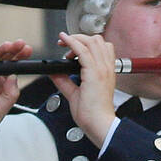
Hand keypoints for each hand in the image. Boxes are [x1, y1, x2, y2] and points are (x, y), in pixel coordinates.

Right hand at [0, 39, 32, 145]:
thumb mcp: (4, 107)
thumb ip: (11, 92)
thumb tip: (13, 76)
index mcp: (2, 83)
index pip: (12, 65)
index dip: (19, 56)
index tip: (27, 49)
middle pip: (1, 59)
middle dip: (11, 50)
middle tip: (19, 44)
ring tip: (7, 46)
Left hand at [51, 32, 116, 146]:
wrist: (98, 123)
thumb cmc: (92, 113)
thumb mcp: (75, 93)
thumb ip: (64, 81)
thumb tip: (54, 72)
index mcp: (105, 72)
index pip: (101, 47)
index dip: (85, 42)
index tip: (70, 46)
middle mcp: (106, 68)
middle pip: (97, 40)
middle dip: (80, 37)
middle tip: (65, 43)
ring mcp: (102, 70)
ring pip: (92, 42)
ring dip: (76, 39)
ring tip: (64, 44)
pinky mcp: (94, 73)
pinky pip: (83, 51)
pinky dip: (72, 43)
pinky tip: (64, 42)